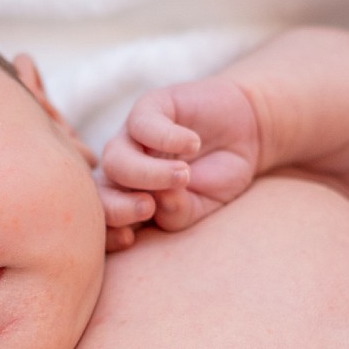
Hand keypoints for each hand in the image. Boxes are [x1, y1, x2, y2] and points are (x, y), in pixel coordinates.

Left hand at [100, 76, 260, 247]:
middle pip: (100, 191)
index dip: (106, 233)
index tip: (128, 240)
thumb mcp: (204, 204)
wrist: (247, 131)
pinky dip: (167, 138)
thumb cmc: (218, 175)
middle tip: (147, 208)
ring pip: (116, 160)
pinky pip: (142, 125)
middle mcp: (123, 170)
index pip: (104, 220)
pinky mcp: (149, 108)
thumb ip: (179, 213)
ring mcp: (132, 139)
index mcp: (130, 199)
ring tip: (183, 176)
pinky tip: (193, 144)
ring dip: (147, 173)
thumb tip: (159, 204)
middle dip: (117, 207)